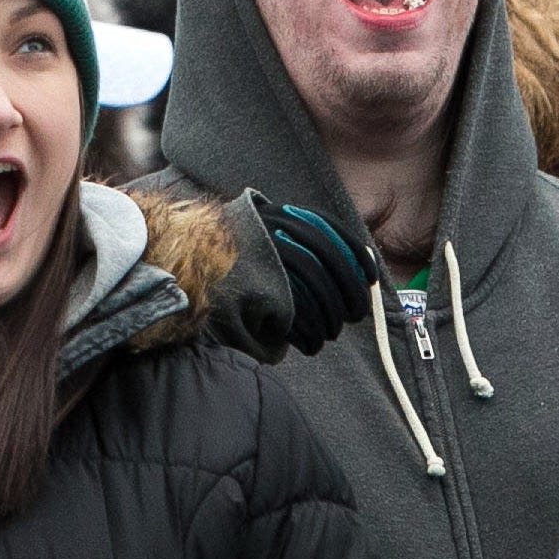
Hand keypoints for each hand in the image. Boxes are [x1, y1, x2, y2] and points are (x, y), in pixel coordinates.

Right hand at [246, 189, 373, 357]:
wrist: (187, 258)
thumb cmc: (238, 253)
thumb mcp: (270, 232)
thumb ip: (302, 239)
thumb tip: (352, 259)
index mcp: (284, 216)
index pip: (332, 231)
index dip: (358, 256)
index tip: (372, 278)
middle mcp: (274, 231)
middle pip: (328, 264)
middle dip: (349, 294)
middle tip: (355, 315)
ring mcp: (262, 256)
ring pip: (313, 290)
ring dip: (329, 318)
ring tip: (329, 333)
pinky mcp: (250, 286)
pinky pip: (291, 311)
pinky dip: (307, 332)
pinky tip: (309, 343)